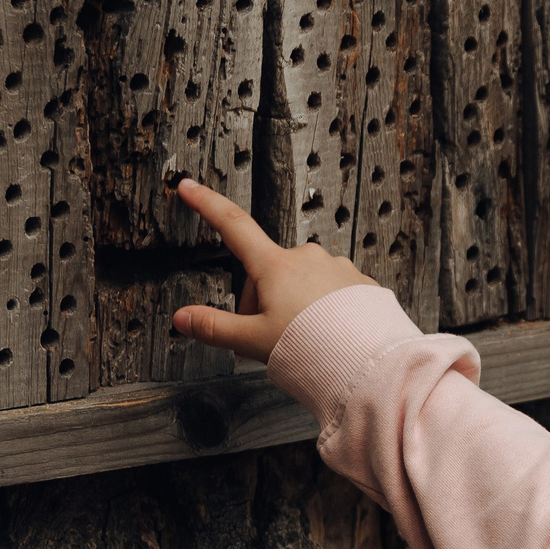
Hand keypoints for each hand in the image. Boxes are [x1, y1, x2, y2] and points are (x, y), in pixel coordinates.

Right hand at [170, 178, 376, 361]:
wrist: (366, 362)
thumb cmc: (312, 348)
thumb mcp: (253, 341)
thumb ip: (215, 327)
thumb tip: (183, 318)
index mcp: (275, 266)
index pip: (232, 226)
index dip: (207, 204)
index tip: (190, 186)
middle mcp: (306, 258)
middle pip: (267, 272)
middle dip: (261, 302)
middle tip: (265, 338)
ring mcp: (334, 267)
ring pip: (299, 283)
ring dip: (293, 306)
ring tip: (301, 340)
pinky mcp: (357, 282)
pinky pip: (330, 291)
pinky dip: (322, 309)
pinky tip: (325, 333)